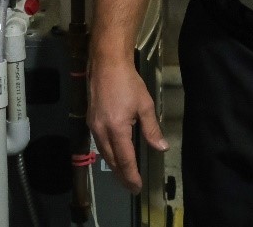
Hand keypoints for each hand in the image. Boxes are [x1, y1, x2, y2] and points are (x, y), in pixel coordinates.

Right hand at [87, 55, 167, 192]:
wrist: (106, 65)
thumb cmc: (128, 83)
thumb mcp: (144, 105)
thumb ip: (152, 129)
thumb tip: (161, 147)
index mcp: (117, 129)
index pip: (125, 159)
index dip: (131, 175)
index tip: (137, 187)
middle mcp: (102, 131)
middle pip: (112, 160)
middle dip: (122, 174)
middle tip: (131, 186)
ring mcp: (93, 126)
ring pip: (104, 153)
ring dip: (114, 165)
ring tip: (124, 174)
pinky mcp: (90, 120)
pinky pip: (100, 143)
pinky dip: (108, 153)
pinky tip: (115, 154)